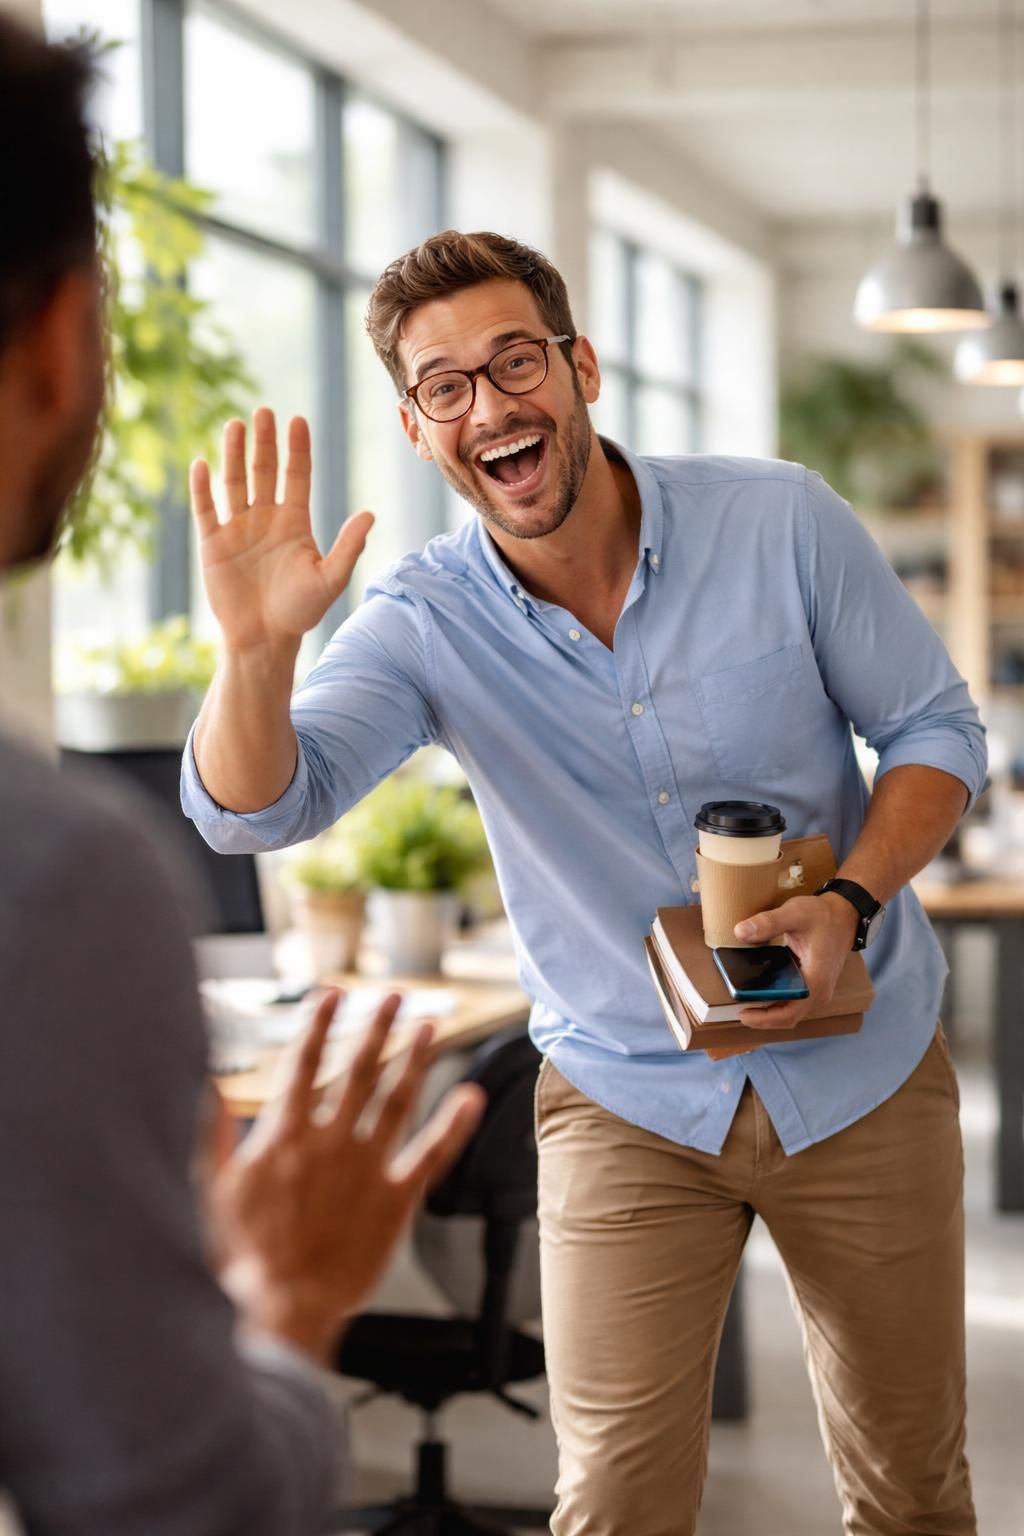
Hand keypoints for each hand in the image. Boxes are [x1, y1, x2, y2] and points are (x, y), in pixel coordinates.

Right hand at [190, 408, 373, 652]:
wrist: (265, 639)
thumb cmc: (301, 611)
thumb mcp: (329, 579)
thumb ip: (348, 546)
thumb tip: (370, 514)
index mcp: (294, 521)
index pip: (296, 475)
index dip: (297, 449)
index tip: (297, 420)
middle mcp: (265, 518)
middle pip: (264, 470)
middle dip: (264, 442)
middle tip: (263, 412)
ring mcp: (238, 528)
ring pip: (234, 482)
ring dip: (234, 454)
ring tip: (235, 425)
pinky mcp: (213, 543)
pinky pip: (206, 508)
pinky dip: (203, 487)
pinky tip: (203, 463)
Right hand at [209, 989, 484, 1362]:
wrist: (278, 1309)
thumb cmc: (240, 1258)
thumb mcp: (209, 1188)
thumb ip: (211, 1131)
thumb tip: (207, 1083)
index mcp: (285, 1135)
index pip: (304, 1063)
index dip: (319, 1023)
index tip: (333, 994)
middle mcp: (331, 1141)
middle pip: (358, 1070)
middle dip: (377, 1027)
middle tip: (395, 996)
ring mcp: (367, 1168)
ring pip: (397, 1099)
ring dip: (414, 1059)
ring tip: (430, 1026)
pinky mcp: (396, 1200)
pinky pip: (432, 1155)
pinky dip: (454, 1125)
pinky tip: (471, 1098)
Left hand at [731, 893, 856, 1030]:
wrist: (845, 914)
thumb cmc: (823, 915)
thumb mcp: (795, 913)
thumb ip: (768, 922)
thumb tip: (740, 932)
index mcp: (816, 982)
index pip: (788, 1014)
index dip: (764, 1018)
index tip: (741, 1013)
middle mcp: (818, 992)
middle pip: (787, 1017)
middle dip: (761, 1017)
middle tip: (735, 1007)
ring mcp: (816, 991)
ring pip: (789, 1011)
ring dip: (767, 1010)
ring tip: (743, 1000)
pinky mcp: (812, 985)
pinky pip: (792, 1001)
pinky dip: (775, 1000)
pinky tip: (757, 989)